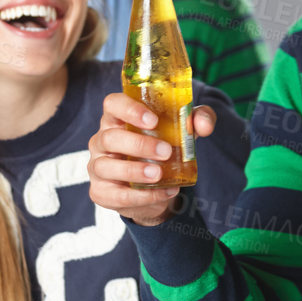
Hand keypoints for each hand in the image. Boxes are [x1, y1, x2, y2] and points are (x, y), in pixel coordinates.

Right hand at [87, 92, 217, 226]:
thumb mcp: (183, 130)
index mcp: (118, 119)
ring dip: (134, 171)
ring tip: (159, 175)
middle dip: (138, 145)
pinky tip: (164, 192)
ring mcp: (98, 166)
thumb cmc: (164, 148)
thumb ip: (197, 120)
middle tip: (166, 151)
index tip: (153, 120)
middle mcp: (102, 140)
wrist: (157, 187)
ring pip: (106, 166)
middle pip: (110, 137)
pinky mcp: (101, 191)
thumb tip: (203, 125)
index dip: (129, 109)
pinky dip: (141, 196)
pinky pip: (116, 195)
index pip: (113, 104)